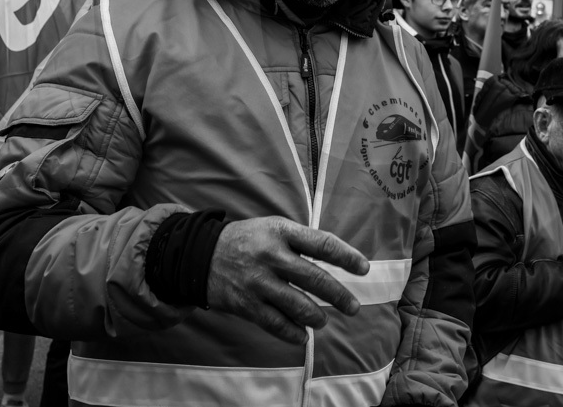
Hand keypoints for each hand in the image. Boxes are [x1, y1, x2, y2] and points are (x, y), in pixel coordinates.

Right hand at [206, 216, 369, 344]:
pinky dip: (294, 332)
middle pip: (315, 278)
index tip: (363, 268)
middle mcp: (271, 256)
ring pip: (298, 305)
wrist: (199, 255)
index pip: (322, 244)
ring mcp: (258, 281)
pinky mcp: (246, 304)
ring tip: (323, 321)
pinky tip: (303, 335)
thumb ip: (302, 242)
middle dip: (339, 296)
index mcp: (281, 232)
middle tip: (353, 307)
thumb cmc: (247, 240)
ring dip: (317, 317)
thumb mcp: (273, 228)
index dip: (347, 257)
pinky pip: (277, 323)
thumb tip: (338, 259)